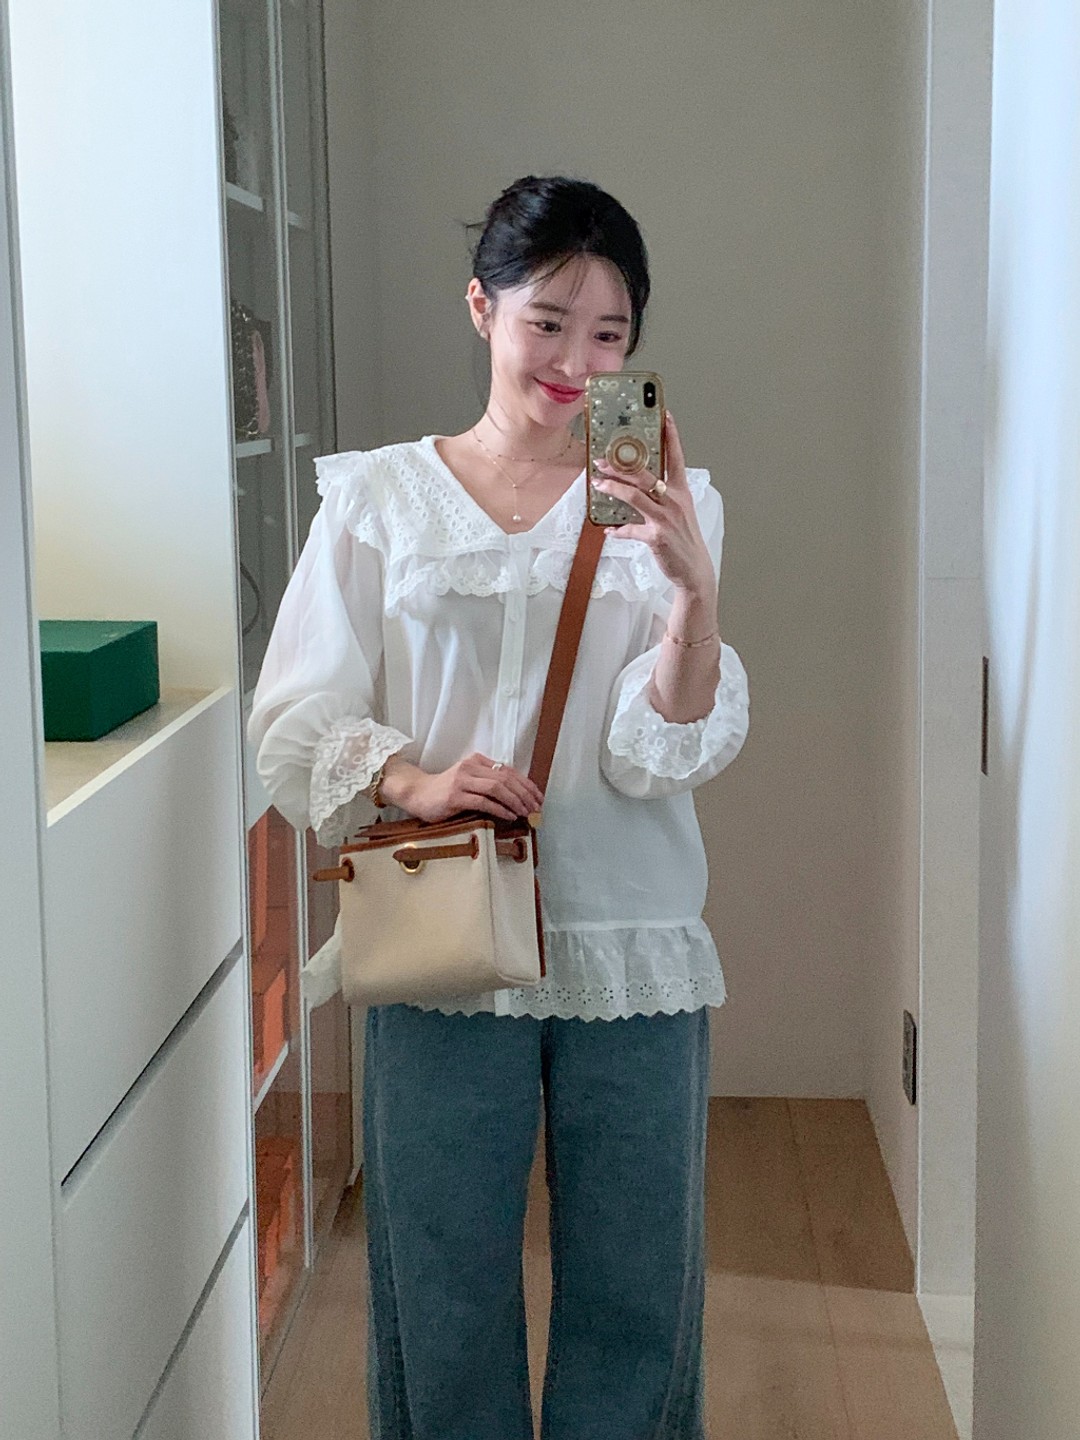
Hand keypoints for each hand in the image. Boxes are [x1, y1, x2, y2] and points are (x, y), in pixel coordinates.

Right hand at [380, 752, 543, 823]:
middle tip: (535, 807)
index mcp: (476, 761)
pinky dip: (500, 809)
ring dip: (515, 801)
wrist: (417, 794)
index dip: (526, 784)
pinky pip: (484, 802)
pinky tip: (509, 816)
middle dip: (525, 794)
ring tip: (525, 812)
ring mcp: (462, 781)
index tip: (537, 797)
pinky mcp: (455, 796)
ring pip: (497, 788)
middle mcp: (470, 767)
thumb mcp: (469, 781)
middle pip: (506, 778)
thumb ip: (487, 783)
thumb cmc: (445, 791)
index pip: (508, 770)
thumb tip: (517, 796)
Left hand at [592, 412, 715, 596]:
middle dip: (622, 465)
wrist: (694, 570)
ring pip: (636, 496)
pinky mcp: (657, 537)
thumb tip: (636, 488)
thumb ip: (660, 498)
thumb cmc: (684, 540)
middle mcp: (675, 501)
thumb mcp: (678, 513)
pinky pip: (631, 530)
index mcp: (682, 492)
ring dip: (614, 488)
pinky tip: (608, 530)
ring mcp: (666, 518)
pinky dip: (618, 530)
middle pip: (647, 474)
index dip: (671, 435)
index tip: (664, 415)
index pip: (677, 458)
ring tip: (598, 483)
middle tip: (603, 459)